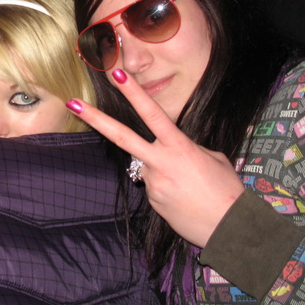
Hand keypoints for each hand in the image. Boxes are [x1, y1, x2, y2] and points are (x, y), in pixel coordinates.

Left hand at [66, 69, 243, 247]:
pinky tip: (184, 199)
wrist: (231, 229)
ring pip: (146, 166)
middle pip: (121, 137)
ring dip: (162, 170)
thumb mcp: (212, 158)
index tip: (117, 75)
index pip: (152, 114)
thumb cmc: (227, 190)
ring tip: (190, 188)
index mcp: (179, 147)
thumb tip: (170, 149)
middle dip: (95, 119)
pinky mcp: (152, 201)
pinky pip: (154, 186)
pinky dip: (166, 188)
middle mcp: (160, 162)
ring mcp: (153, 183)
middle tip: (73, 103)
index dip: (134, 93)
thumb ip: (186, 148)